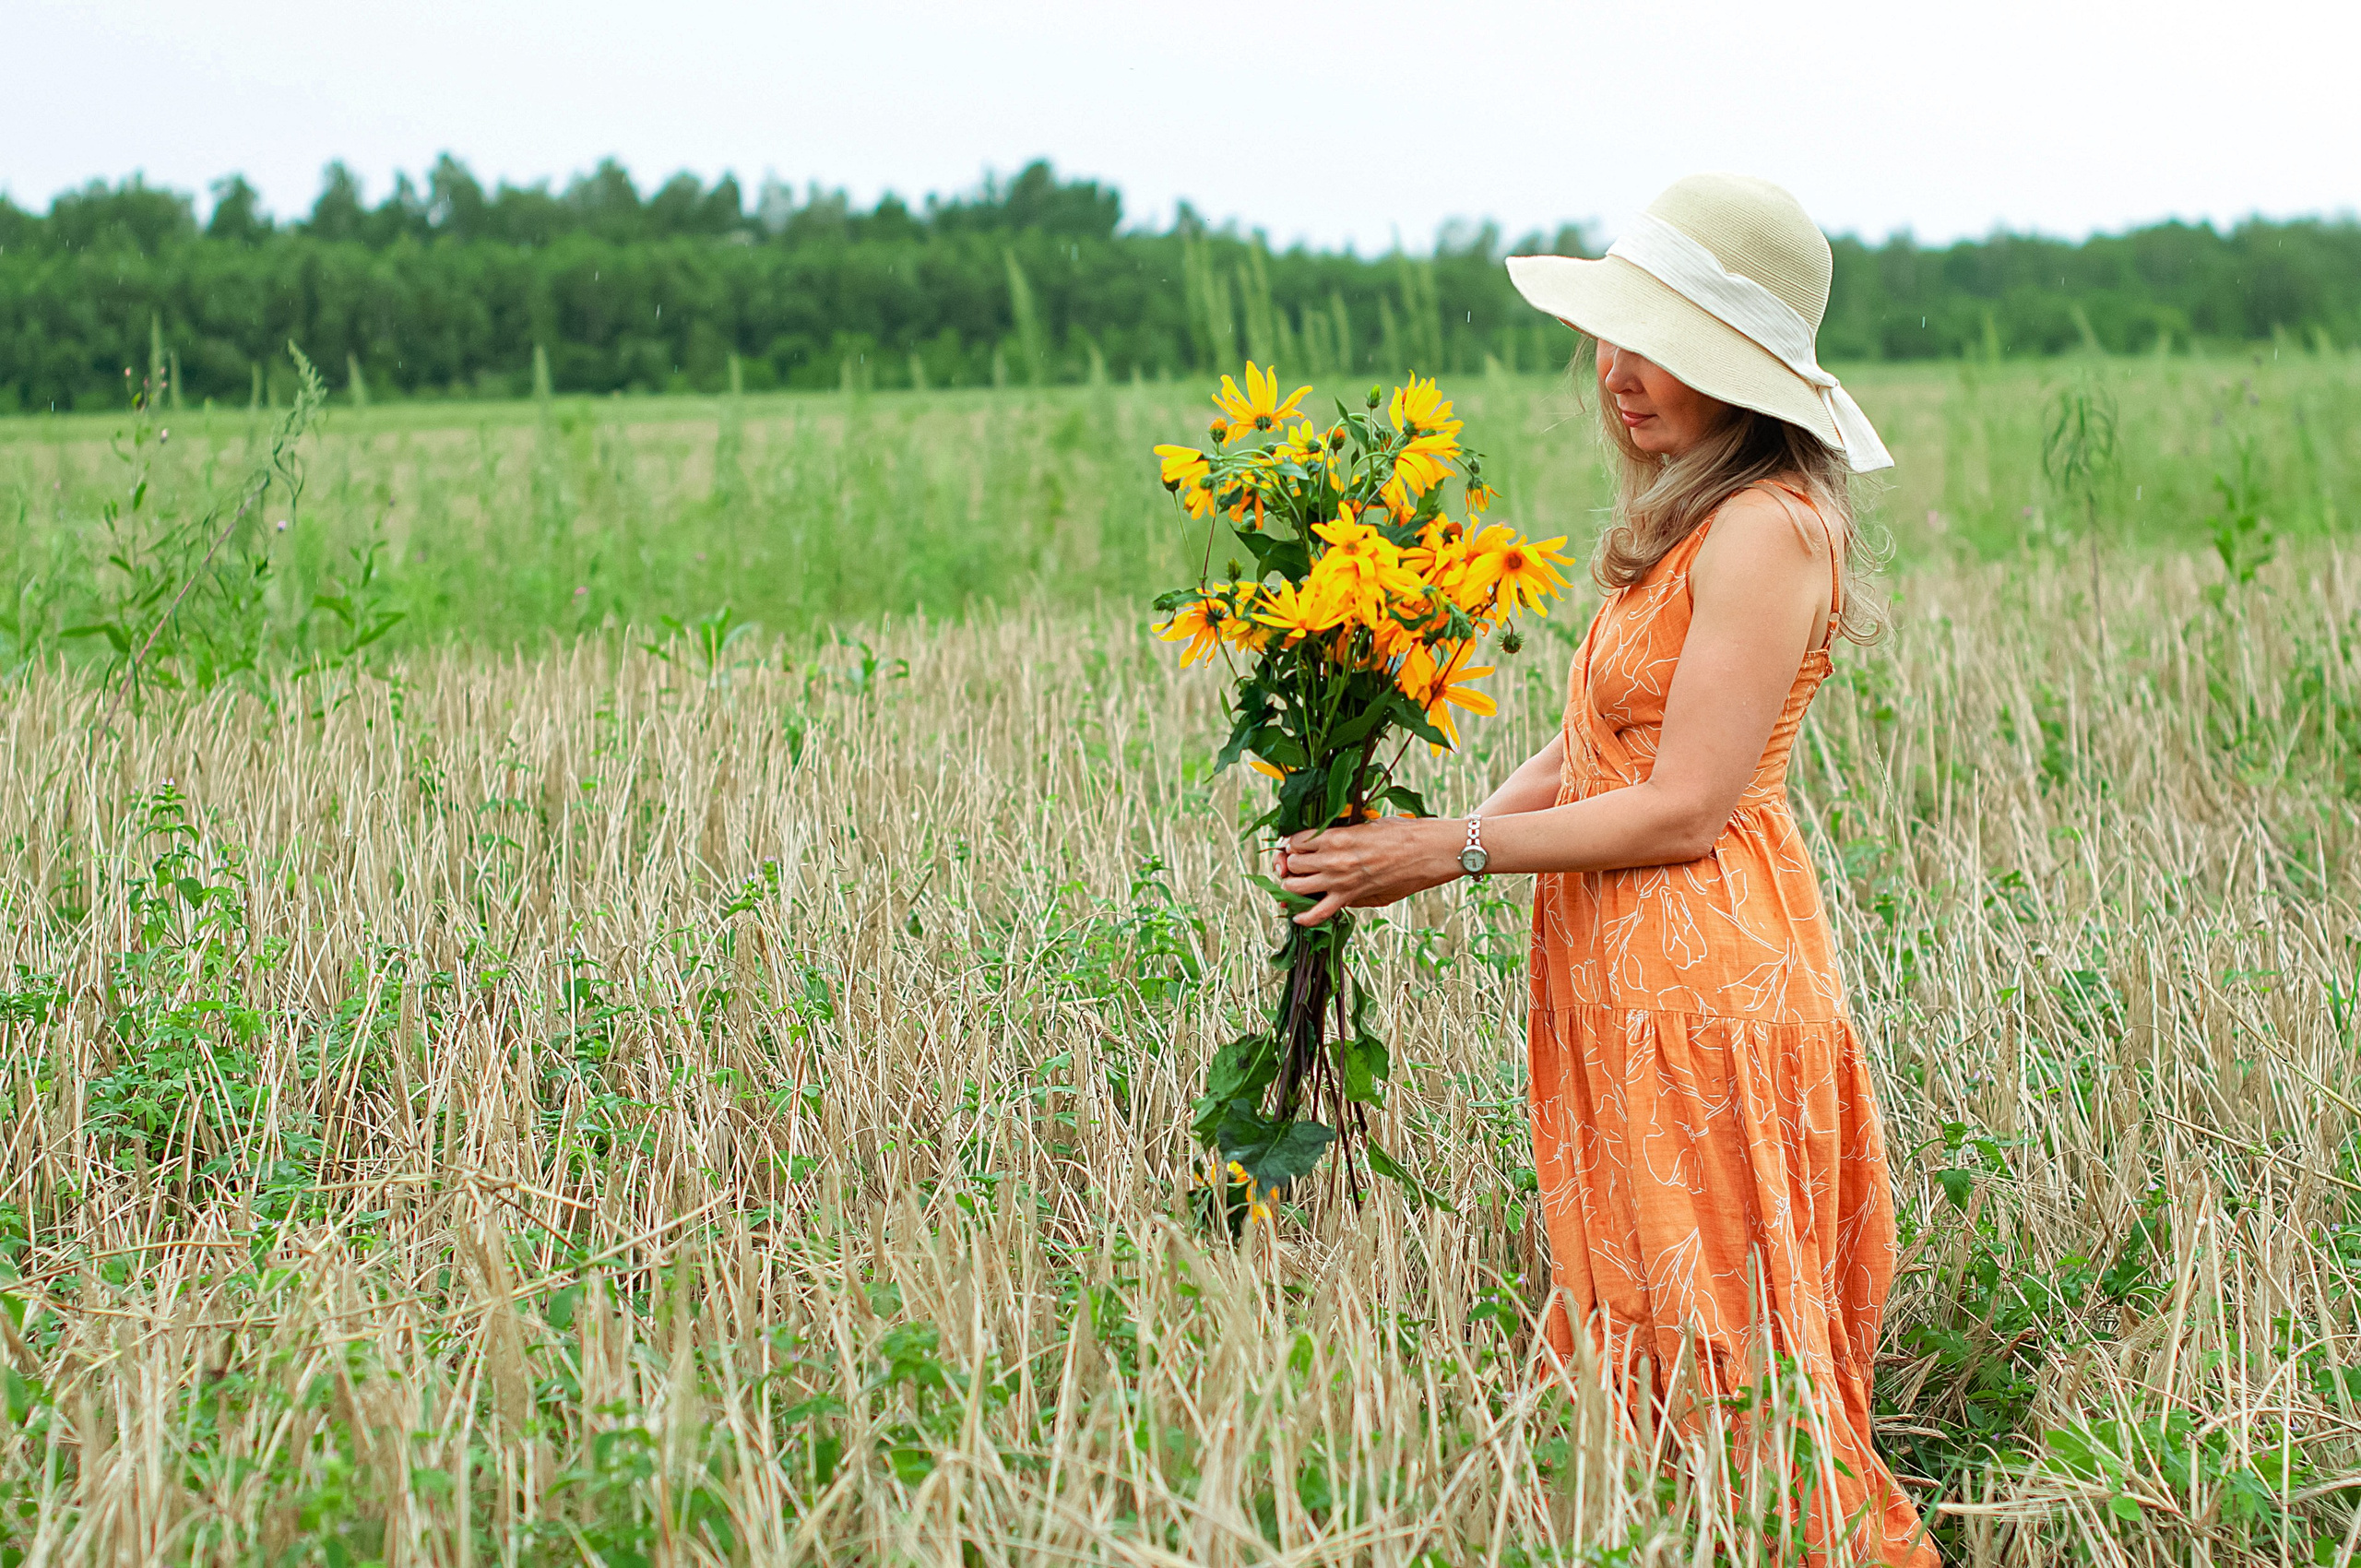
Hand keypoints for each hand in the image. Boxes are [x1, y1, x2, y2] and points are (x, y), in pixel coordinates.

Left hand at [1276, 816, 1460, 926]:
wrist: (1428, 851)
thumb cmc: (1403, 832)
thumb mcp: (1369, 823)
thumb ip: (1345, 833)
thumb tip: (1328, 840)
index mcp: (1336, 835)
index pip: (1296, 841)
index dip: (1292, 843)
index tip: (1295, 845)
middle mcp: (1333, 858)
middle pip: (1292, 864)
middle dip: (1290, 863)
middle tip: (1295, 863)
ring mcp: (1340, 880)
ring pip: (1295, 887)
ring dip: (1292, 885)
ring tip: (1297, 882)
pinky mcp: (1352, 896)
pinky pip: (1318, 913)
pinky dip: (1304, 917)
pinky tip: (1297, 916)